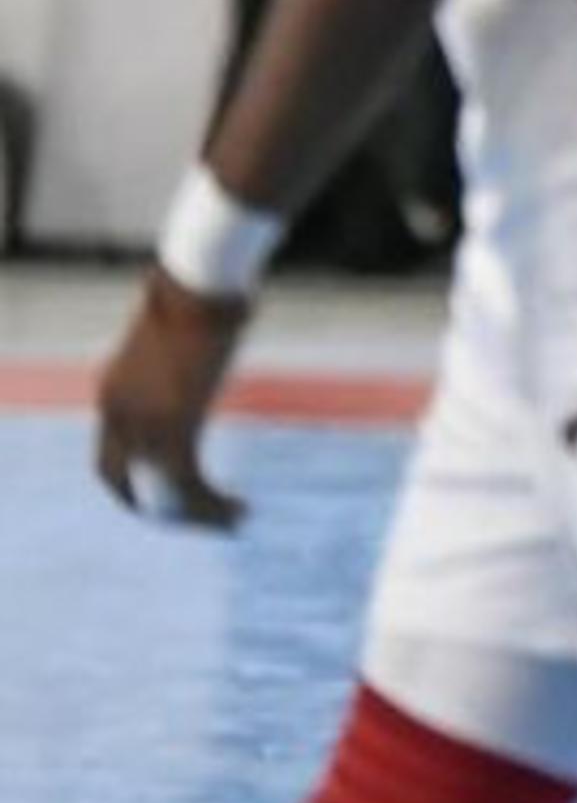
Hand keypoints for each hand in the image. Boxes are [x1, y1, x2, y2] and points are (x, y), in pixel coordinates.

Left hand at [94, 272, 250, 531]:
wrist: (199, 283)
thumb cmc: (199, 292)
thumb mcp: (179, 336)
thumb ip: (182, 358)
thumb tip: (215, 346)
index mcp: (112, 391)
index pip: (112, 453)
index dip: (136, 479)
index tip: (172, 490)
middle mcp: (116, 412)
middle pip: (121, 478)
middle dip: (153, 507)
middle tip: (192, 519)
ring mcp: (141, 421)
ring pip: (160, 490)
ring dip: (194, 513)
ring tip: (231, 519)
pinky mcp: (173, 426)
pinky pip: (187, 482)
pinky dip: (210, 505)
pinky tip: (238, 508)